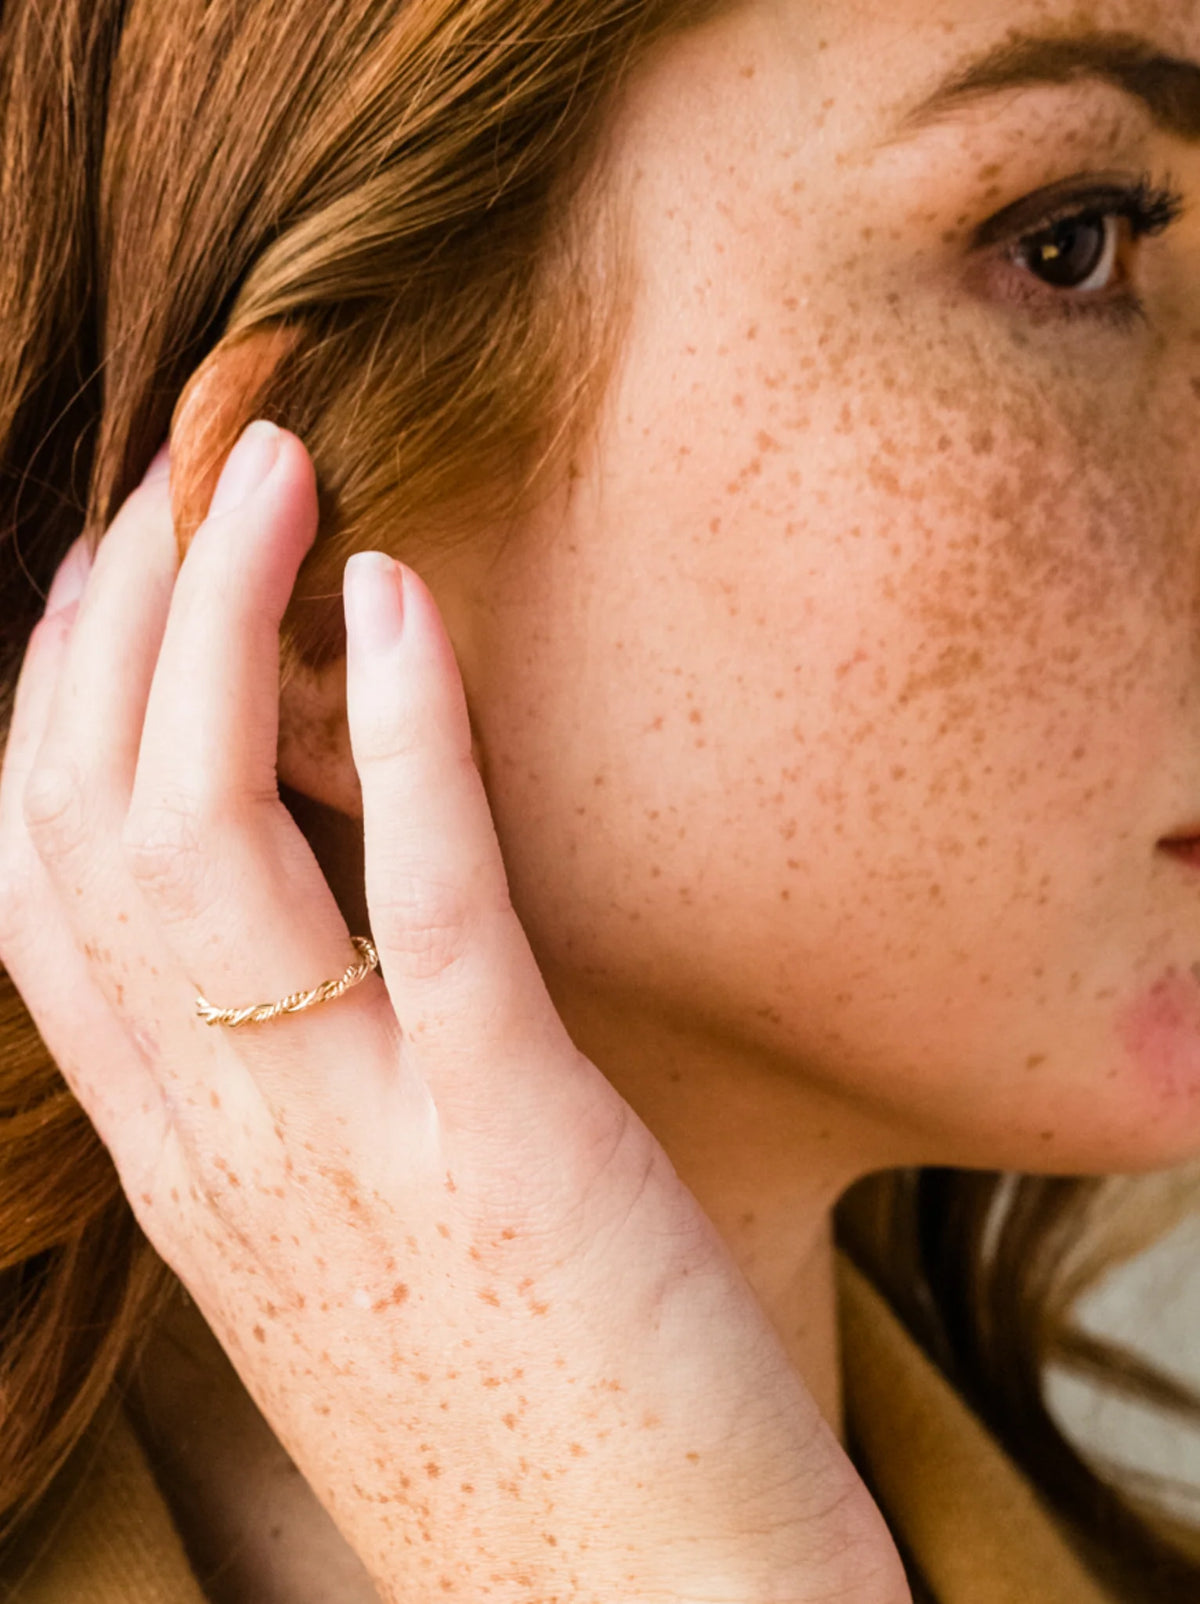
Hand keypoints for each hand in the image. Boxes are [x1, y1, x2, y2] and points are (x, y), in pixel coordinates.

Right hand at [0, 425, 907, 1602]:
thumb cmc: (523, 1429)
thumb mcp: (354, 1258)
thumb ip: (297, 1104)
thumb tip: (309, 939)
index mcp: (187, 1168)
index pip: (41, 891)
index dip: (48, 703)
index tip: (104, 571)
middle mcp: (228, 1143)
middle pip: (92, 824)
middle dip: (116, 615)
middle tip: (180, 462)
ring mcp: (355, 1137)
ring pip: (206, 834)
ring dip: (218, 620)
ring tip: (263, 464)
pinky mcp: (511, 1135)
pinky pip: (423, 900)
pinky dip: (398, 734)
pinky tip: (396, 598)